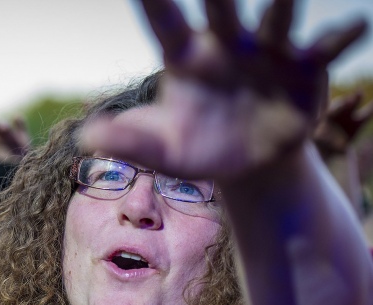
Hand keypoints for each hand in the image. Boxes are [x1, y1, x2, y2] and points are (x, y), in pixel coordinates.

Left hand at [84, 0, 367, 184]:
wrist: (247, 163)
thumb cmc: (196, 148)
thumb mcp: (161, 150)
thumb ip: (127, 141)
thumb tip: (85, 138)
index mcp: (186, 58)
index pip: (164, 21)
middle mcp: (227, 44)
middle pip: (222, 7)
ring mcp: (268, 51)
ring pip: (278, 16)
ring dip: (284, 0)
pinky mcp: (305, 68)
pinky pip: (325, 47)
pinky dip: (340, 36)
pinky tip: (355, 26)